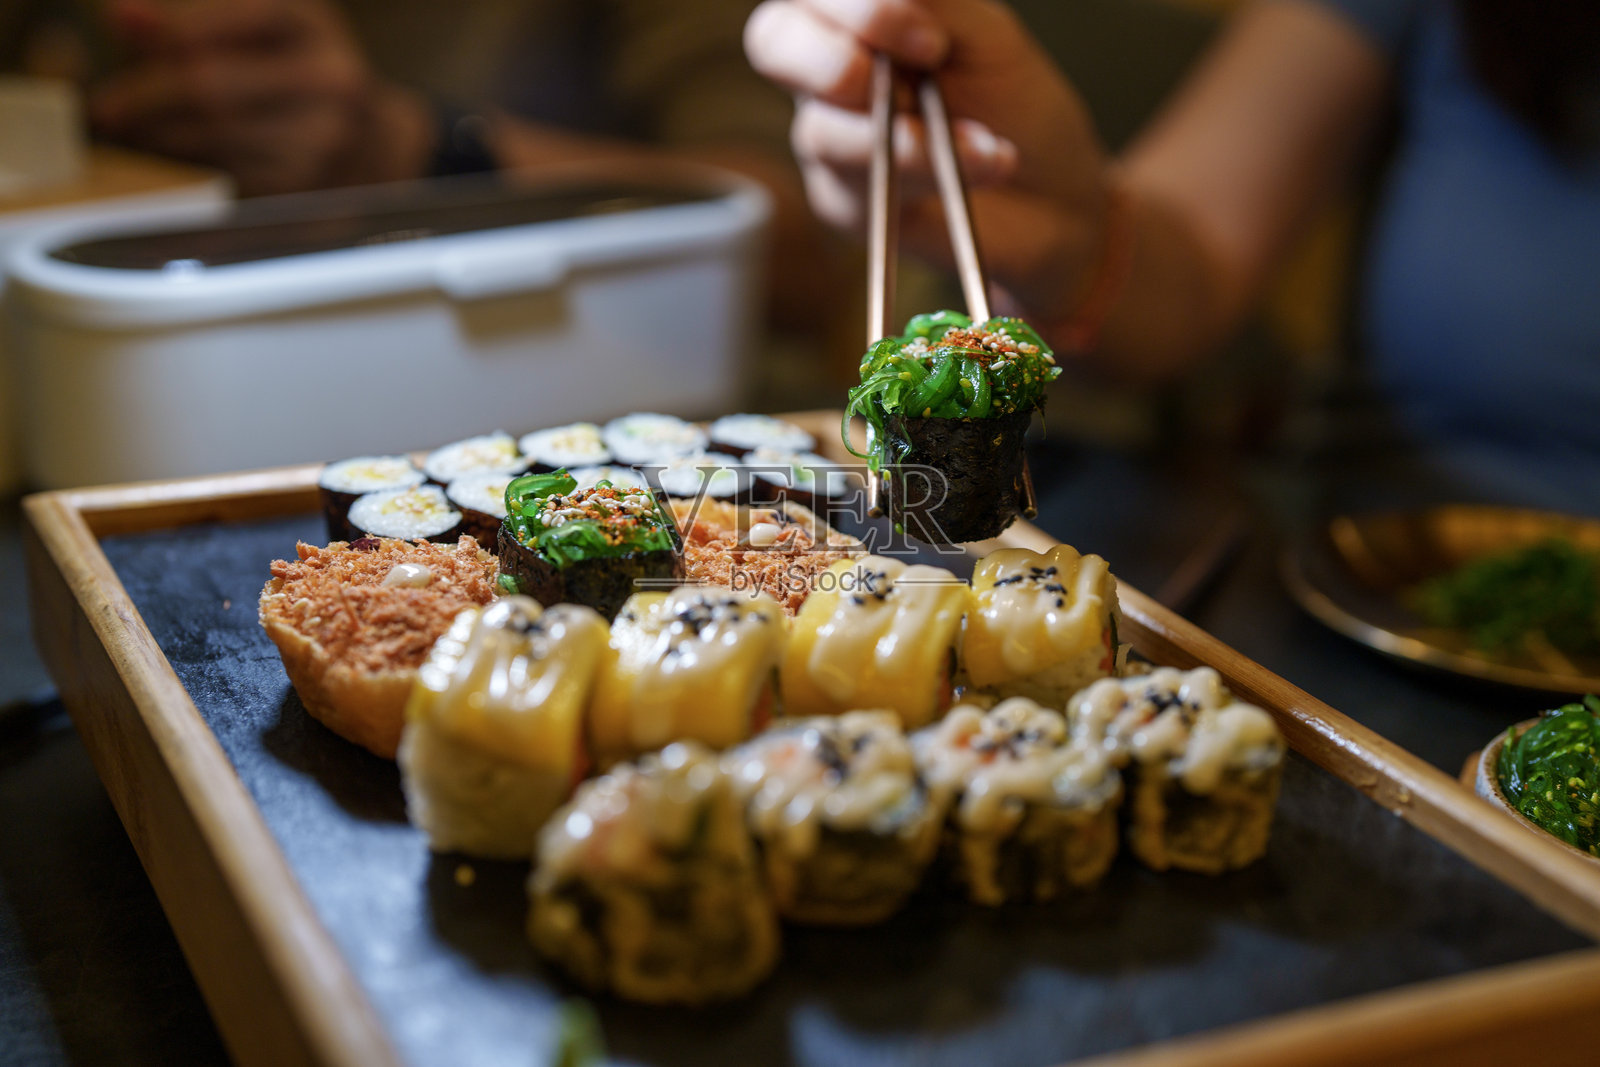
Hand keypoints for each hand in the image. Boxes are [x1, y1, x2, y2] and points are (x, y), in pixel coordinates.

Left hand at [91, 0, 432, 194]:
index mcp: (310, 25)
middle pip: (211, 86)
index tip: (121, 41)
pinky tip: (173, 158)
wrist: (380, 145)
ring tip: (134, 131)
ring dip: (160, 137)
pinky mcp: (311, 188)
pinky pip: (230, 177)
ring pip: (215, 137)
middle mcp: (328, 80)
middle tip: (109, 109)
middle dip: (147, 98)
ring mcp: (325, 139)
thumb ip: (195, 20)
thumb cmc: (307, 75)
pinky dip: (191, 167)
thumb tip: (122, 18)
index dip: (163, 36)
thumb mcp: (265, 28)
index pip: (221, 24)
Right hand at [744, 0, 1111, 319]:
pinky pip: (853, 191)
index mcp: (856, 15)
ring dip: (909, 140)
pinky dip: (923, 179)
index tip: (931, 41)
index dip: (856, 9)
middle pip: (773, 43)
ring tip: (983, 146)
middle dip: (836, 64)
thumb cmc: (1016, 102)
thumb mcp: (984, 31)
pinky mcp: (843, 201)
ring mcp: (828, 136)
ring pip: (822, 131)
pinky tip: (979, 170)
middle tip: (911, 86)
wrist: (1053, 195)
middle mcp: (828, 68)